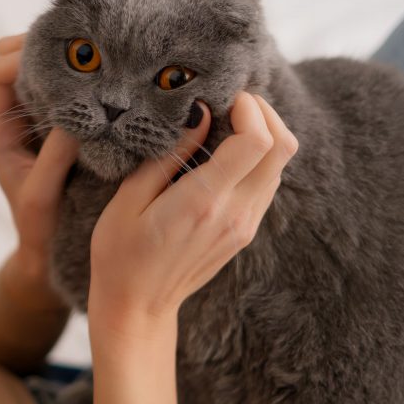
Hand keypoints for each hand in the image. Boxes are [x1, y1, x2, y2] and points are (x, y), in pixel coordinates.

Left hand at [0, 33, 80, 311]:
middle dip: (44, 48)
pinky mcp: (58, 127)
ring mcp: (35, 120)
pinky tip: (107, 79)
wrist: (45, 253)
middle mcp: (12, 119)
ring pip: (42, 70)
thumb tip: (74, 117)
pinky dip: (81, 80)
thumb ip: (54, 158)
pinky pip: (64, 90)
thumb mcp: (42, 196)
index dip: (22, 57)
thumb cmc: (38, 229)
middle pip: (16, 60)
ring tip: (99, 59)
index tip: (60, 59)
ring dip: (65, 62)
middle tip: (85, 48)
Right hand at [88, 91, 298, 345]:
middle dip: (264, 113)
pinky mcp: (244, 232)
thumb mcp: (129, 199)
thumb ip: (170, 155)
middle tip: (231, 102)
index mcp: (204, 201)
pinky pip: (267, 183)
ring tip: (226, 123)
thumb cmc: (120, 253)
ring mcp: (244, 225)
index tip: (222, 97)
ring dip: (263, 134)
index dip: (249, 108)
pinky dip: (257, 158)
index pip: (258, 141)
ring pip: (281, 165)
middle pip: (284, 147)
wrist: (137, 306)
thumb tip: (200, 113)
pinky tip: (224, 153)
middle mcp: (234, 213)